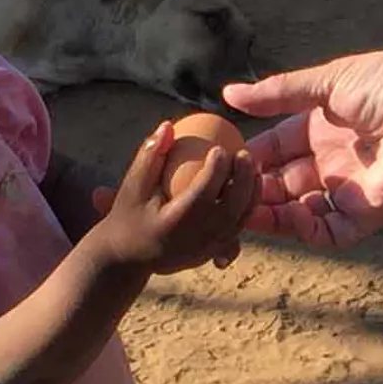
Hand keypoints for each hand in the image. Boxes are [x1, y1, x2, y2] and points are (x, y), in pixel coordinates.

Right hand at [83, 126, 251, 275]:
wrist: (129, 257)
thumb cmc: (128, 215)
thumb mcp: (131, 186)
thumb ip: (149, 156)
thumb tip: (168, 125)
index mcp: (175, 224)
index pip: (202, 195)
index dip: (215, 171)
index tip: (220, 147)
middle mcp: (196, 240)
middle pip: (230, 209)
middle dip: (243, 179)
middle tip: (245, 153)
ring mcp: (208, 250)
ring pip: (240, 221)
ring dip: (251, 193)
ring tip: (254, 167)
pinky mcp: (214, 253)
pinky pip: (238, 229)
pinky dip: (247, 208)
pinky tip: (251, 187)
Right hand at [223, 46, 382, 249]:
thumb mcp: (326, 83)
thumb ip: (279, 93)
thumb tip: (228, 94)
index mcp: (322, 130)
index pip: (274, 151)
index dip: (246, 158)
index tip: (214, 162)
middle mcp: (333, 163)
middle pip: (282, 186)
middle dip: (251, 191)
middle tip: (217, 194)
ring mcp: (350, 190)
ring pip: (299, 213)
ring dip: (268, 214)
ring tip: (236, 210)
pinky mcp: (369, 212)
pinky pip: (328, 231)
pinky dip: (300, 229)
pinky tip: (276, 219)